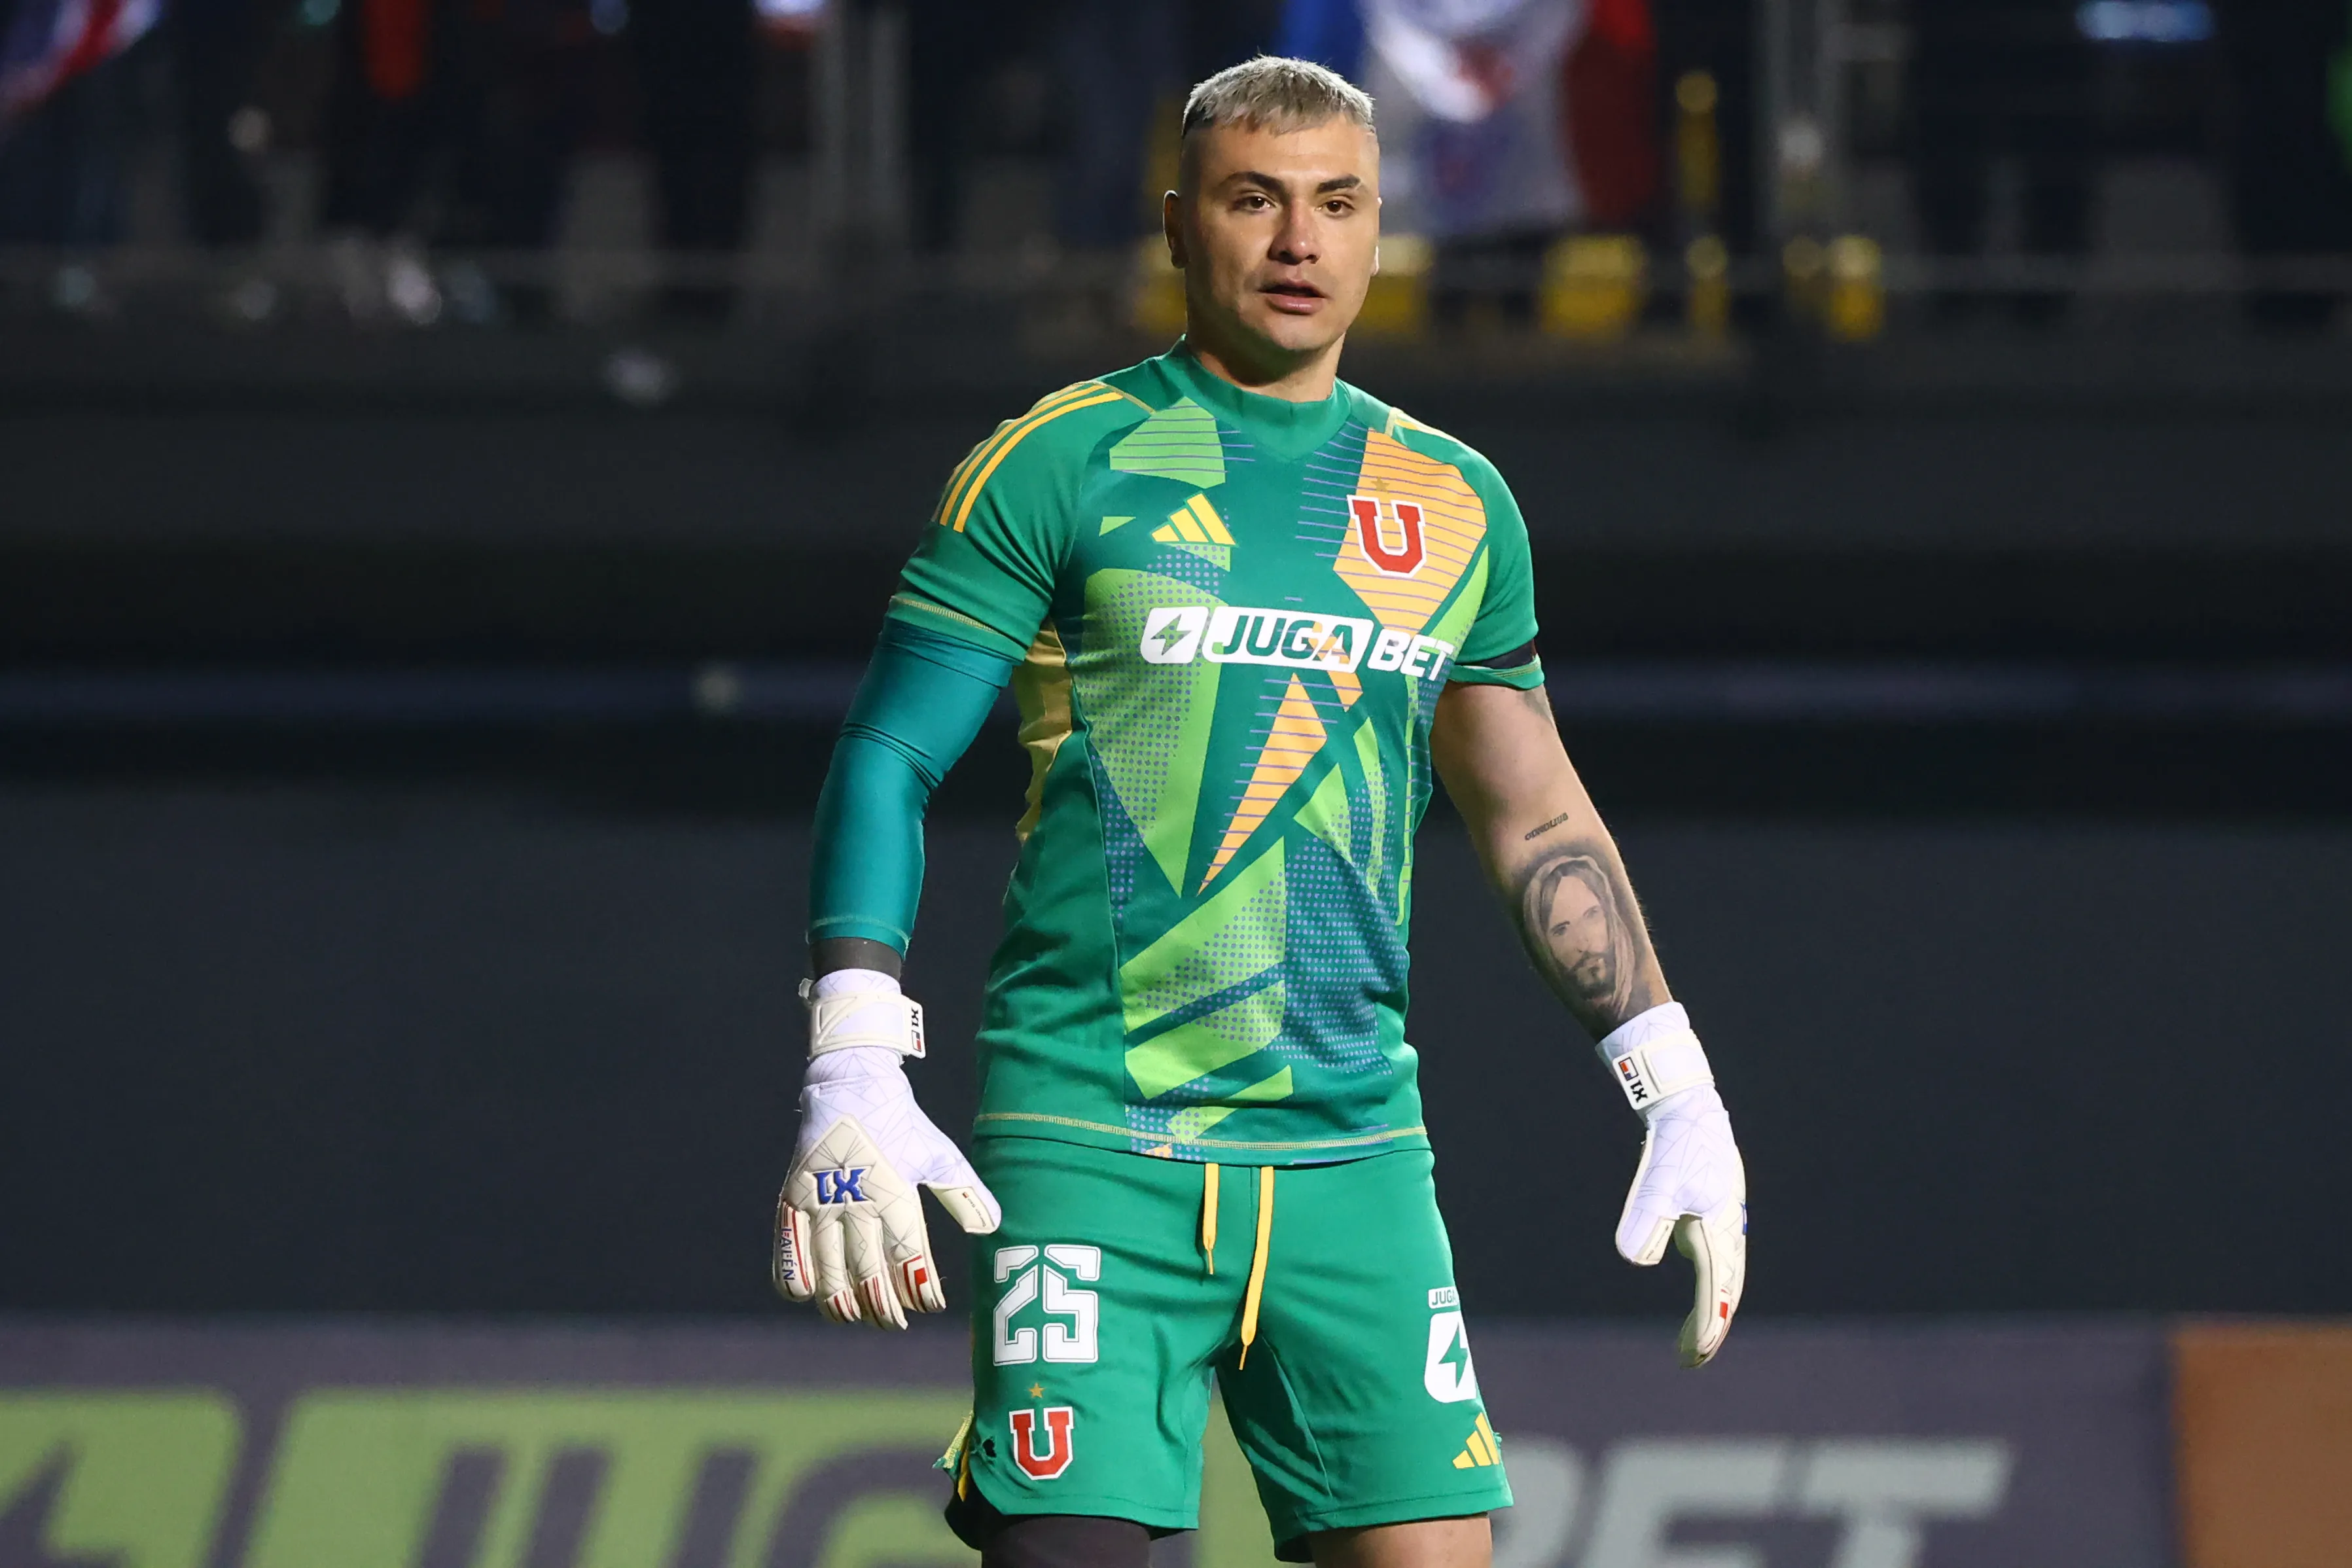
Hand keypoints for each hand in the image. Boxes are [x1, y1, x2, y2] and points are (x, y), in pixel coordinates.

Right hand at [773, 984, 999, 1328]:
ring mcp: (820, 1203)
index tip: (932, 1306)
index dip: (920, 1287)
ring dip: (841, 1302)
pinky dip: (795, 1279)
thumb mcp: (939, 1155)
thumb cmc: (901, 1124)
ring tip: (855, 1316)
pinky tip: (809, 1294)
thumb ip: (965, 1194)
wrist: (851, 1084)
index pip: (909, 1255)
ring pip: (826, 1272)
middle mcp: (856, 1202)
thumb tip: (993, 1228)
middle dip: (882, 1306)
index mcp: (895, 1193)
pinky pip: (787, 1251)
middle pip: (867, 1272)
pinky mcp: (792, 1199)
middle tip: (894, 1324)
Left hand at [1617, 1080, 1746, 1367]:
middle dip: (1709, 1329)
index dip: (1707, 1326)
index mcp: (1718, 1233)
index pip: (1715, 1292)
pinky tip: (1698, 1302)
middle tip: (1691, 1361)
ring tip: (1692, 1345)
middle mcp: (1726, 1235)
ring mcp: (1721, 1227)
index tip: (1695, 1355)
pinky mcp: (1711, 1219)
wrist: (1688, 1112)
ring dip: (1709, 1313)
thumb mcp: (1657, 1184)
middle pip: (1723, 1294)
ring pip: (1722, 1282)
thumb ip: (1646, 1220)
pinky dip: (1707, 1291)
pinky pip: (1715, 1266)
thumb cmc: (1675, 1147)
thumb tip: (1633, 1259)